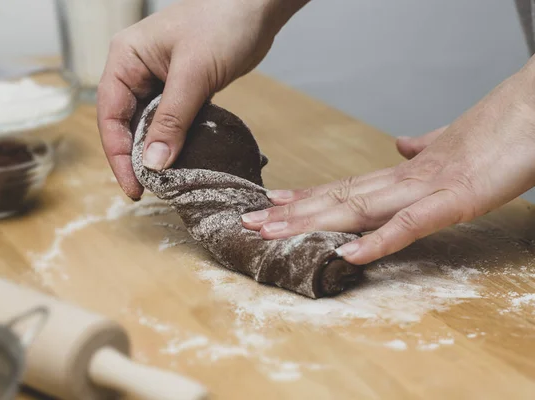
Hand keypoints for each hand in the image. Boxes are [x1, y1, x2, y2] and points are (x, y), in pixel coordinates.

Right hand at [97, 0, 308, 198]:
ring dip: (155, 152)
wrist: (257, 7)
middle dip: (135, 157)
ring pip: (149, 124)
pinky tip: (182, 160)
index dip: (118, 155)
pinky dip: (174, 140)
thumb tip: (153, 163)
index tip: (133, 186)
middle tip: (149, 189)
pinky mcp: (181, 88)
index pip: (110, 115)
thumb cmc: (223, 24)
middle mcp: (136, 70)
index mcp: (125, 59)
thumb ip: (172, 120)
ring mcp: (158, 79)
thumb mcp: (193, 74)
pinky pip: (170, 120)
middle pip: (126, 123)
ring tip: (165, 181)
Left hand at [242, 58, 534, 264]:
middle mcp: (404, 179)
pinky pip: (408, 225)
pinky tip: (345, 255)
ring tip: (271, 231)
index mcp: (406, 172)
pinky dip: (376, 241)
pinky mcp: (455, 200)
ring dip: (312, 222)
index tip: (274, 202)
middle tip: (250, 221)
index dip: (308, 196)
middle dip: (292, 213)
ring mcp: (427, 189)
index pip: (346, 185)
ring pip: (357, 208)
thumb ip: (424, 150)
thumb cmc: (503, 133)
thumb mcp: (454, 147)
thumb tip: (401, 146)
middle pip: (339, 198)